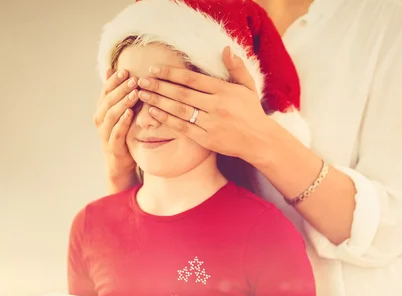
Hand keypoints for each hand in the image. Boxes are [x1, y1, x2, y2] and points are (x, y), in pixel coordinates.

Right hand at [93, 68, 138, 181]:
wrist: (121, 164)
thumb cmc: (123, 135)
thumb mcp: (121, 113)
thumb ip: (118, 95)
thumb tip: (112, 70)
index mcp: (101, 110)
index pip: (105, 91)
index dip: (114, 81)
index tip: (126, 70)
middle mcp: (100, 120)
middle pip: (108, 101)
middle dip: (120, 89)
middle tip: (133, 79)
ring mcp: (105, 134)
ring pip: (111, 115)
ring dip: (123, 103)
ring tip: (134, 93)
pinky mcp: (113, 146)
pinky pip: (116, 132)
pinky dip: (123, 122)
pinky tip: (130, 114)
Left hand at [137, 46, 272, 164]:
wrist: (260, 141)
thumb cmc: (252, 112)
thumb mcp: (248, 87)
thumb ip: (236, 68)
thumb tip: (226, 49)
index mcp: (224, 91)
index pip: (192, 79)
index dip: (171, 73)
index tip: (155, 69)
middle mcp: (216, 106)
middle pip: (181, 94)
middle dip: (159, 86)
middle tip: (141, 81)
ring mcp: (211, 124)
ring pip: (179, 110)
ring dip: (158, 102)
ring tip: (142, 95)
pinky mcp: (208, 140)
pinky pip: (183, 128)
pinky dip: (167, 120)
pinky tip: (154, 112)